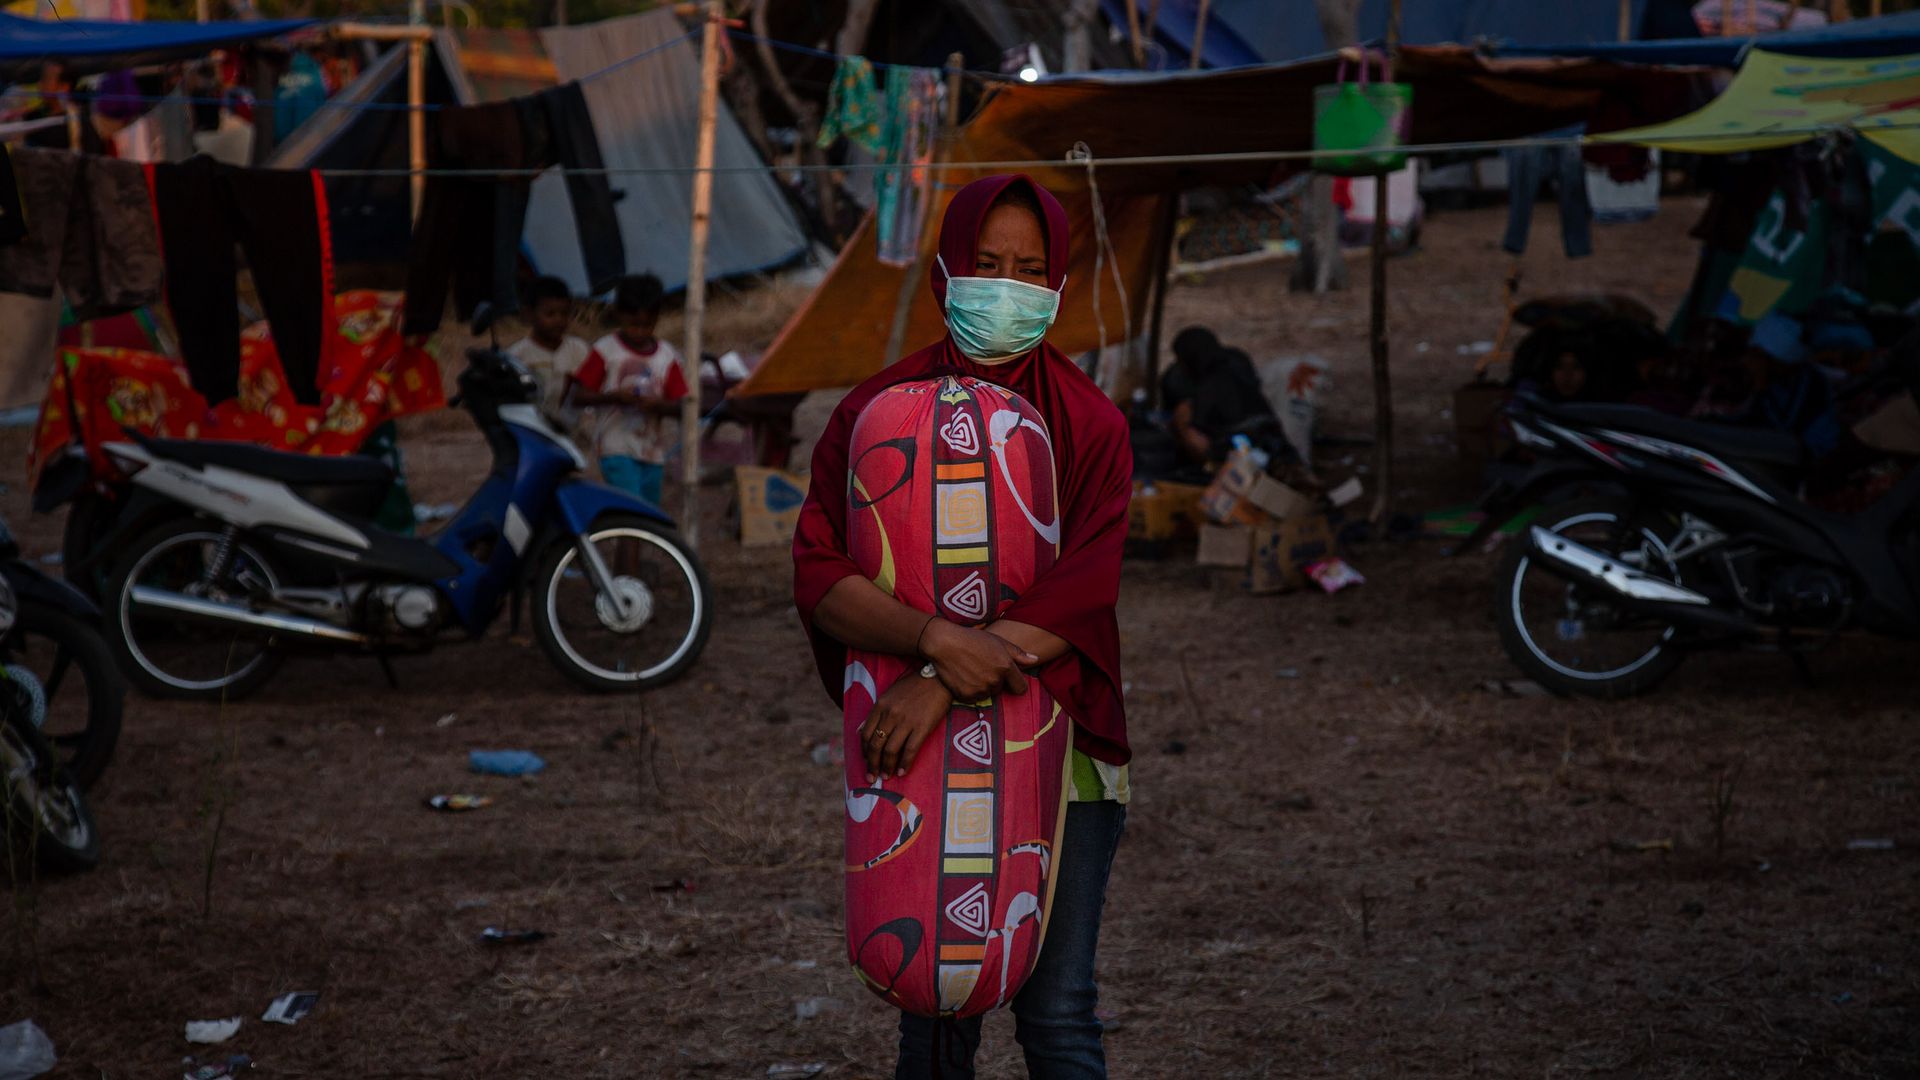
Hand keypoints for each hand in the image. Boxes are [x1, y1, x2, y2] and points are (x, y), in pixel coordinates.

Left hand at [858, 672, 950, 780]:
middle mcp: (890, 715)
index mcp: (880, 706)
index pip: (866, 734)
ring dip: (886, 767)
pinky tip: (902, 772)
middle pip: (875, 745)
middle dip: (872, 764)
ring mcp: (906, 721)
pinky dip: (904, 764)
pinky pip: (910, 750)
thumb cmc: (914, 686)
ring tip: (887, 776)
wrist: (939, 678)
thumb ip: (877, 712)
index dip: (864, 752)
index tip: (866, 762)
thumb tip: (862, 730)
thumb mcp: (890, 694)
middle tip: (872, 777)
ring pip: (890, 750)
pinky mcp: (922, 727)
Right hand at [922, 619, 1037, 700]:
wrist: (944, 643)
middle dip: (995, 681)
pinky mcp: (966, 695)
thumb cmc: (973, 639)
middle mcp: (995, 680)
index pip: (1021, 688)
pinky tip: (963, 677)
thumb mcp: (998, 641)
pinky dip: (969, 691)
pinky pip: (973, 699)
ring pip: (987, 694)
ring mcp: (980, 689)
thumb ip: (1018, 653)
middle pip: (1001, 690)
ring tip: (971, 670)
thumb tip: (1035, 660)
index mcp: (1006, 667)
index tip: (1009, 679)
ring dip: (982, 686)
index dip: (1016, 683)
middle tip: (982, 666)